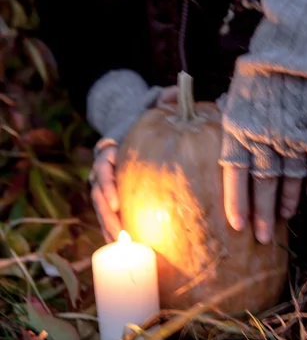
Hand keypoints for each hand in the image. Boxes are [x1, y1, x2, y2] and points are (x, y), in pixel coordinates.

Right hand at [90, 86, 177, 241]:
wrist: (140, 131)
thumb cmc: (151, 120)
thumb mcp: (157, 107)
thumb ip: (166, 99)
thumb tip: (175, 92)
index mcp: (111, 147)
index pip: (102, 163)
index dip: (106, 181)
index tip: (116, 198)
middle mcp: (105, 167)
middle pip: (98, 191)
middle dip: (106, 212)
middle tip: (120, 230)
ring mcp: (109, 184)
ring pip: (102, 207)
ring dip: (109, 225)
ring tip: (122, 243)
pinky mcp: (118, 198)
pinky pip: (112, 215)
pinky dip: (116, 229)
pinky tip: (128, 247)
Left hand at [220, 62, 306, 243]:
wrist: (302, 47)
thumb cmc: (263, 67)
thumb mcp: (238, 92)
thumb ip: (233, 123)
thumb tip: (230, 148)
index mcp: (239, 128)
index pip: (234, 174)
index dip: (236, 202)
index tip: (237, 226)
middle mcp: (265, 139)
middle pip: (263, 185)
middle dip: (262, 214)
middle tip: (262, 237)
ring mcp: (295, 139)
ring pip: (291, 180)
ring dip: (287, 201)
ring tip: (284, 216)